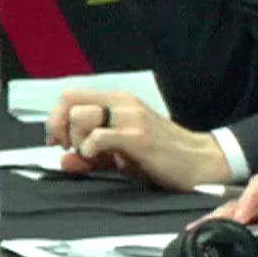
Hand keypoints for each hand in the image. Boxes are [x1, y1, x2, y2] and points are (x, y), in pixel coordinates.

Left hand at [44, 90, 231, 190]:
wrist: (201, 162)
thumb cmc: (163, 157)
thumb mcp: (122, 155)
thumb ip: (92, 157)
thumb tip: (63, 161)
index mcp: (119, 101)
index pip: (72, 94)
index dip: (56, 117)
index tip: (59, 141)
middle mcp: (123, 103)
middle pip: (71, 101)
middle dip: (60, 128)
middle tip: (71, 149)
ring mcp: (131, 118)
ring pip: (81, 116)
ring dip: (77, 140)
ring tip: (91, 156)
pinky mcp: (138, 137)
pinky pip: (99, 137)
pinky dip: (91, 150)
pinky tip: (102, 160)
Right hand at [200, 165, 257, 236]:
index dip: (251, 199)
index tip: (241, 217)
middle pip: (249, 195)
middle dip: (224, 210)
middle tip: (200, 228)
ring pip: (248, 205)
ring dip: (224, 217)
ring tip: (198, 232)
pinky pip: (257, 215)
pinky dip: (238, 224)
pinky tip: (221, 233)